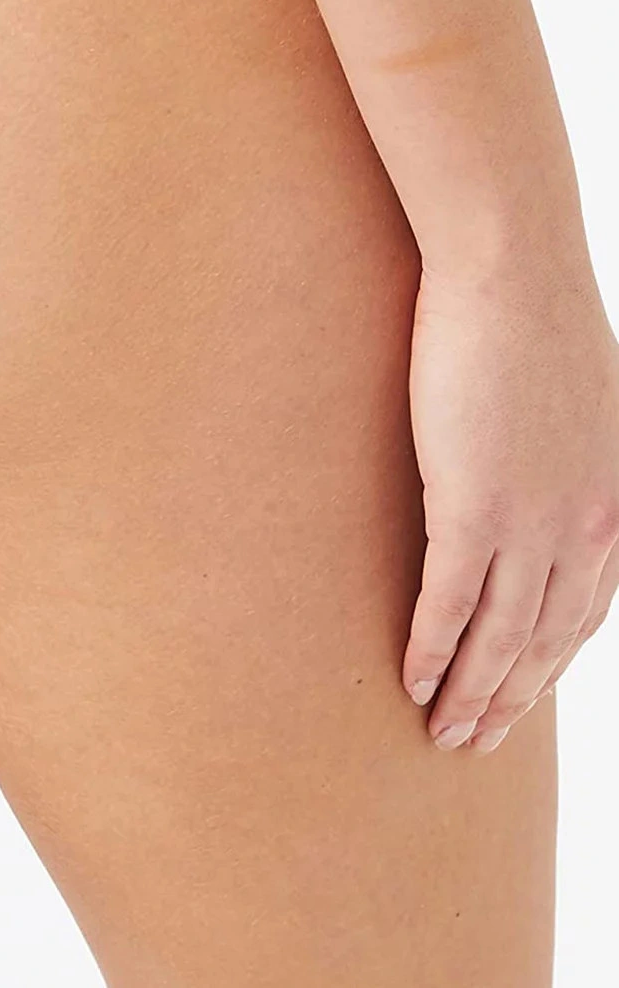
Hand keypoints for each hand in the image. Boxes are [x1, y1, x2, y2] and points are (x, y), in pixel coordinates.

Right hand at [402, 261, 618, 751]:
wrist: (514, 272)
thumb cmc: (536, 319)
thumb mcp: (578, 402)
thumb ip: (568, 452)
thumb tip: (537, 462)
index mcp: (612, 505)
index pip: (582, 611)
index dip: (546, 665)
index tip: (516, 697)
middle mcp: (584, 529)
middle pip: (544, 640)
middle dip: (510, 699)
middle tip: (473, 740)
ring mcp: (531, 521)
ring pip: (501, 635)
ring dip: (472, 692)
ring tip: (442, 730)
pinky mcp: (473, 505)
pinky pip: (450, 600)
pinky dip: (433, 648)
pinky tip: (413, 677)